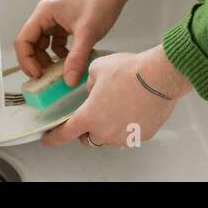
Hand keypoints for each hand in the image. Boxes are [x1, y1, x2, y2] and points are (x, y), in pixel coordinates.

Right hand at [13, 0, 131, 86]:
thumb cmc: (99, 3)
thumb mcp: (88, 33)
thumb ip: (77, 57)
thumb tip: (68, 81)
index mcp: (44, 13)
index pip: (23, 40)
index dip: (26, 60)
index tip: (38, 75)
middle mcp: (45, 16)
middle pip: (31, 44)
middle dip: (37, 63)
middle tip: (47, 79)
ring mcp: (55, 21)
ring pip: (43, 46)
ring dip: (48, 60)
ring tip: (60, 73)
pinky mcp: (64, 25)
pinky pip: (55, 44)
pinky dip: (60, 55)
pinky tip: (71, 62)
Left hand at [41, 46, 189, 147]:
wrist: (159, 77)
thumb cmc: (130, 72)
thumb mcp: (98, 68)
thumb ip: (88, 80)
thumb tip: (92, 87)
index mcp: (90, 116)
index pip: (65, 134)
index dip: (54, 138)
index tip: (48, 140)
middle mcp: (106, 131)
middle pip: (89, 138)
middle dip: (87, 129)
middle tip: (91, 115)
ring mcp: (125, 136)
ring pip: (110, 137)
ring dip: (108, 126)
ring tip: (117, 106)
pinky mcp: (143, 135)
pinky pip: (130, 133)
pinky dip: (128, 124)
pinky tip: (133, 108)